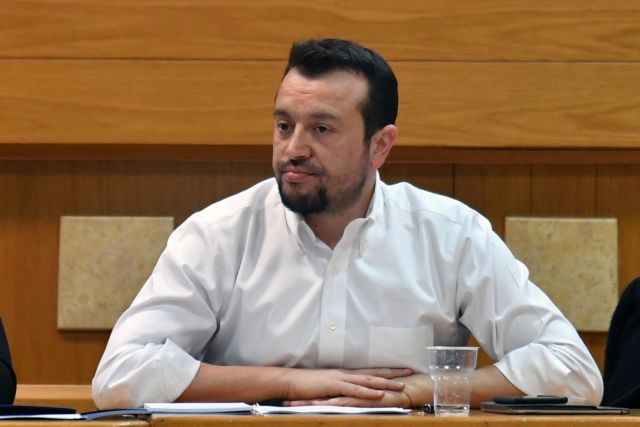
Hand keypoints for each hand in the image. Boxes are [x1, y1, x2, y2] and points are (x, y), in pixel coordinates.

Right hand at [281, 368, 411, 403]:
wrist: (289, 381)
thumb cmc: (303, 385)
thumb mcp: (324, 387)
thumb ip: (336, 389)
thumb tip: (346, 392)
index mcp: (343, 374)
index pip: (368, 372)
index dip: (384, 371)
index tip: (400, 370)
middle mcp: (345, 374)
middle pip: (373, 373)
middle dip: (392, 373)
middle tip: (409, 372)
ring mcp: (340, 379)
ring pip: (368, 380)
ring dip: (386, 382)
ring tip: (401, 385)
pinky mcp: (334, 386)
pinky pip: (355, 390)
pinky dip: (368, 392)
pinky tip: (379, 394)